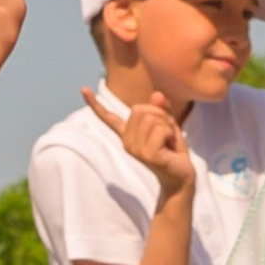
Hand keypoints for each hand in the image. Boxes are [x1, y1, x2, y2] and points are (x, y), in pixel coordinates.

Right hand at [84, 83, 193, 201]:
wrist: (181, 176)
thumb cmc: (172, 149)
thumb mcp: (168, 123)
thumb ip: (162, 108)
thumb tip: (156, 94)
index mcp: (127, 133)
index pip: (108, 117)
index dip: (95, 104)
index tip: (83, 89)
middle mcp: (127, 141)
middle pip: (140, 109)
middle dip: (160, 114)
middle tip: (166, 132)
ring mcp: (135, 149)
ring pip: (152, 119)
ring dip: (167, 126)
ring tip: (168, 141)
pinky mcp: (147, 155)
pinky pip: (161, 130)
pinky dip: (171, 134)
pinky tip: (170, 147)